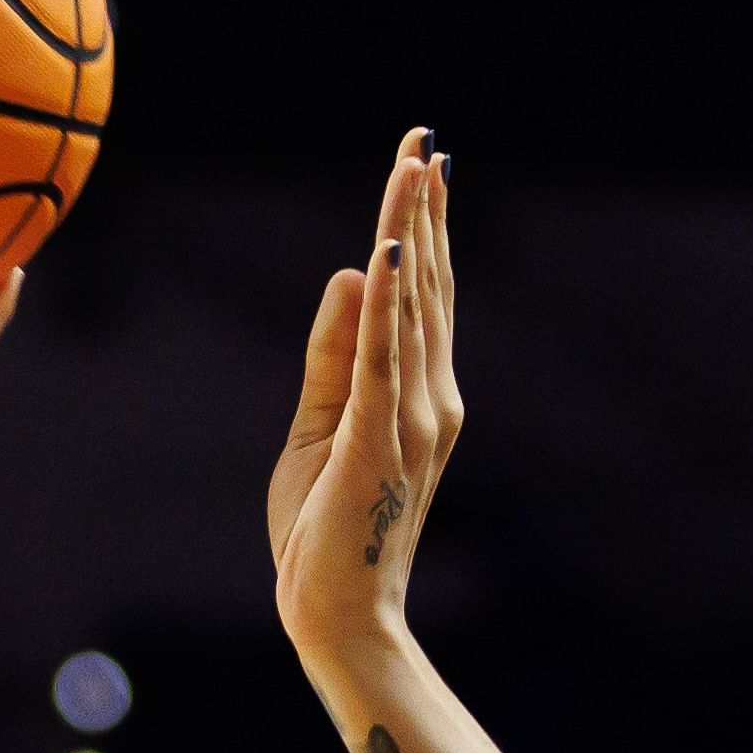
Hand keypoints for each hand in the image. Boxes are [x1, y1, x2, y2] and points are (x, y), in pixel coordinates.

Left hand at [266, 132, 456, 664]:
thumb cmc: (324, 528)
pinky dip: (386, 306)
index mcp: (420, 397)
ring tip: (413, 167)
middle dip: (424, 209)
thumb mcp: (321, 423)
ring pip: (412, 309)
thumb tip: (356, 271)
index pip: (423, 294)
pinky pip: (380, 362)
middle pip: (428, 287)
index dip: (423, 224)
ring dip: (412, 234)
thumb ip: (336, 352)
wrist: (337, 614)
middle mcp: (431, 401)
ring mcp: (409, 421)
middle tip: (423, 138)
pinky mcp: (375, 442)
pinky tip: (388, 251)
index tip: (423, 159)